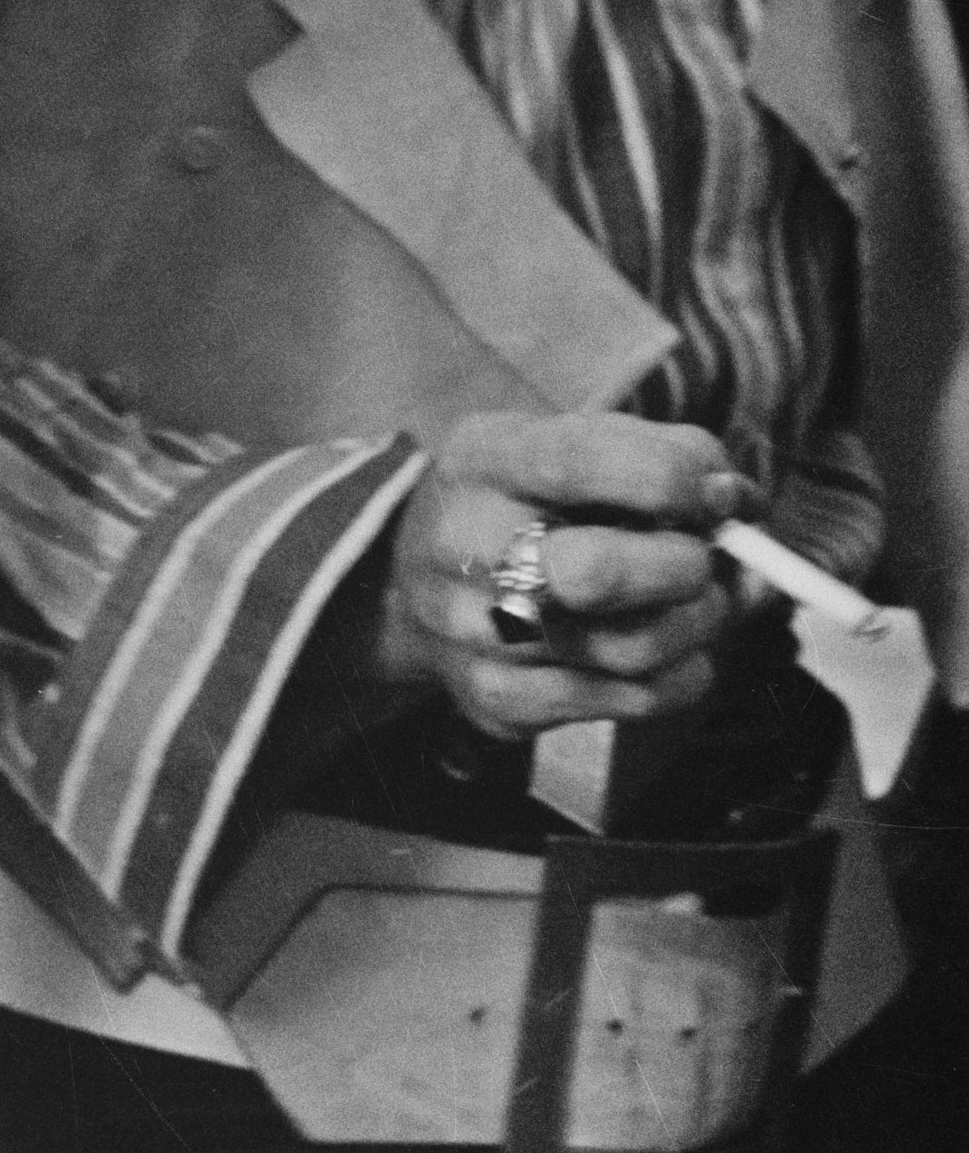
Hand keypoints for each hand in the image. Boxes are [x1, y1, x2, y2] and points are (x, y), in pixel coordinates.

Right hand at [370, 408, 752, 741]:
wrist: (413, 582)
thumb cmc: (526, 504)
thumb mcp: (570, 449)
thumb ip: (663, 456)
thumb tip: (739, 502)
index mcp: (480, 462)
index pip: (575, 461)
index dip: (670, 477)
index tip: (714, 495)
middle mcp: (460, 545)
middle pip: (595, 574)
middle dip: (684, 567)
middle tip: (702, 560)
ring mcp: (471, 632)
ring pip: (633, 649)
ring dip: (700, 625)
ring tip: (699, 603)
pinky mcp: (497, 699)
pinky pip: (636, 703)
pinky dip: (684, 675)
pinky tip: (672, 648)